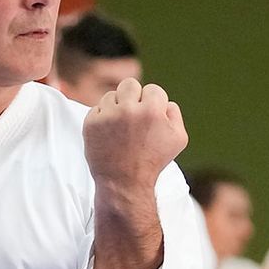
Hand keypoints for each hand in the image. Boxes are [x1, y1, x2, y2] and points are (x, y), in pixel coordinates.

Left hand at [82, 77, 187, 192]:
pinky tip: (109, 134)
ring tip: (120, 128)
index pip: (153, 89)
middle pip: (129, 84)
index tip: (148, 116)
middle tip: (133, 115)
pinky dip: (102, 119)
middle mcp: (129, 110)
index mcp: (152, 110)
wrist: (124, 183)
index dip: (152, 103)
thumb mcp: (178, 139)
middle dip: (133, 97)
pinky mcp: (91, 124)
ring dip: (116, 108)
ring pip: (111, 96)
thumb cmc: (152, 162)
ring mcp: (108, 116)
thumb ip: (175, 114)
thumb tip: (165, 101)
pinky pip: (96, 109)